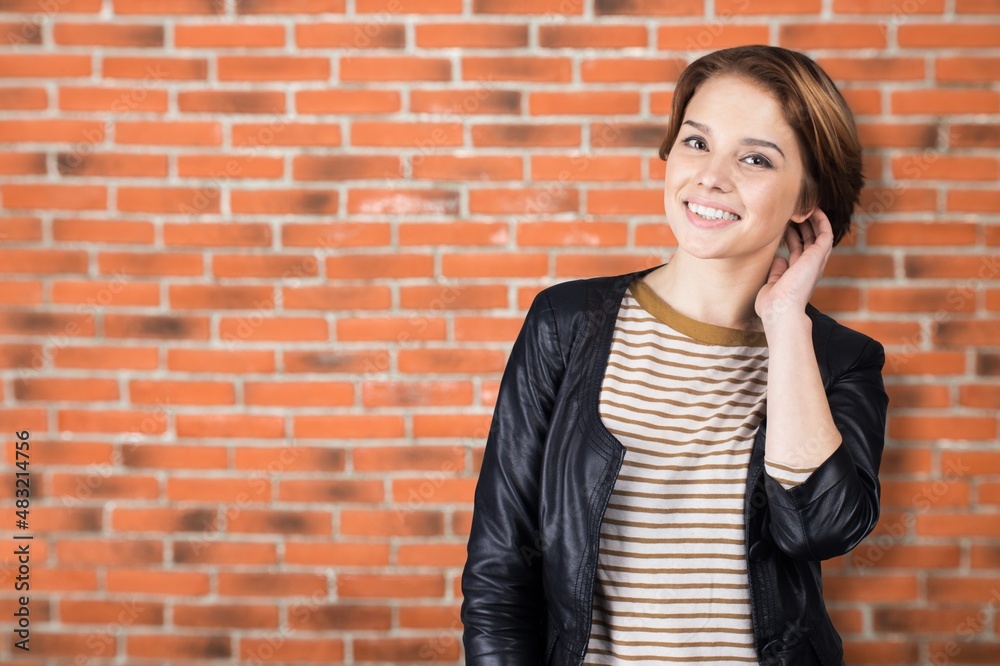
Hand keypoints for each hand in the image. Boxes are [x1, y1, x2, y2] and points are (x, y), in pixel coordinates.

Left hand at [754, 208, 833, 329]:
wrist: (780, 310)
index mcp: (798, 274)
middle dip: (802, 224)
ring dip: (812, 219)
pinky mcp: (819, 256)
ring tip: (802, 205)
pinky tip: (813, 209)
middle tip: (792, 210)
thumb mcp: (771, 285)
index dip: (792, 236)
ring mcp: (815, 261)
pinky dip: (821, 220)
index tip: (782, 224)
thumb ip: (776, 272)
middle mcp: (809, 267)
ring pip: (819, 234)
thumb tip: (779, 258)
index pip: (797, 250)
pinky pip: (825, 233)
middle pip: (809, 240)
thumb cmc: (772, 305)